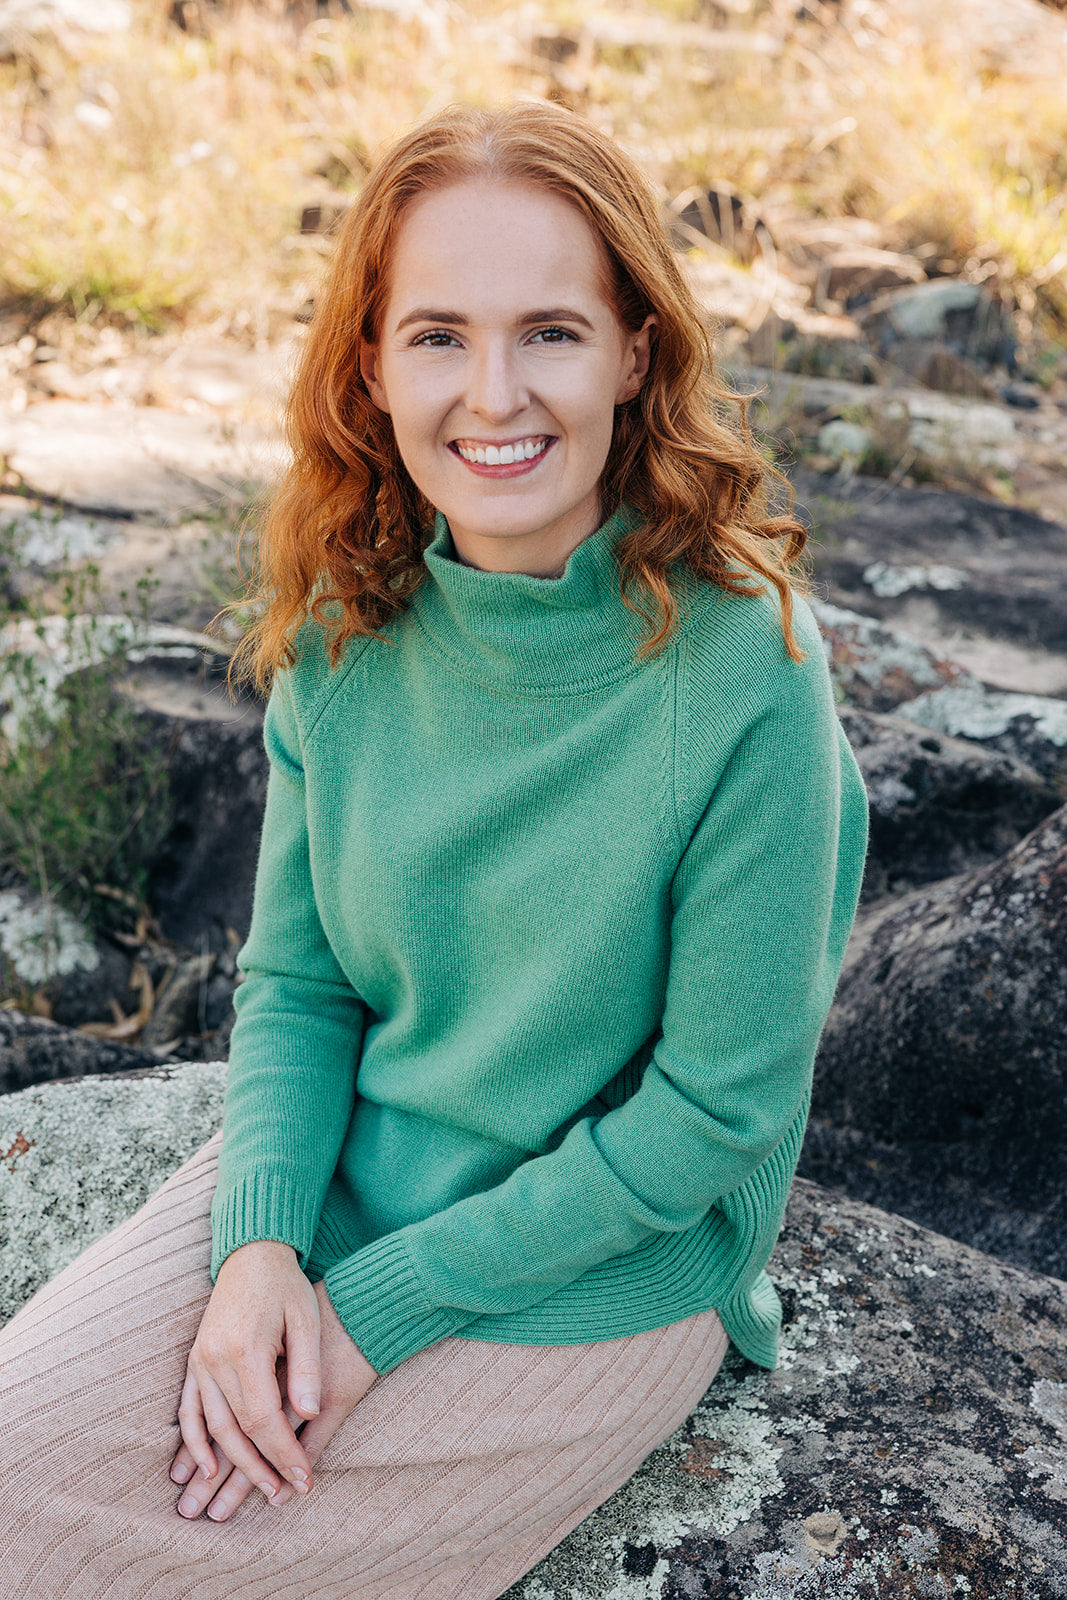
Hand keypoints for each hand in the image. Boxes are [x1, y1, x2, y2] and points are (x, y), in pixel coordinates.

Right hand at [171, 1244, 376, 1521]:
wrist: (251, 1254)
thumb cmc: (286, 1285)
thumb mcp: (306, 1319)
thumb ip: (306, 1367)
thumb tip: (311, 1415)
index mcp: (246, 1348)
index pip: (263, 1418)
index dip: (283, 1453)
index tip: (304, 1479)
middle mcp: (216, 1358)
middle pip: (236, 1430)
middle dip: (262, 1467)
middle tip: (286, 1493)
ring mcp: (200, 1361)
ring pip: (212, 1426)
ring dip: (231, 1464)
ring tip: (258, 1489)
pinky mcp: (194, 1361)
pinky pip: (188, 1410)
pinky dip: (194, 1442)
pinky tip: (206, 1469)